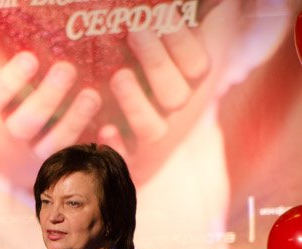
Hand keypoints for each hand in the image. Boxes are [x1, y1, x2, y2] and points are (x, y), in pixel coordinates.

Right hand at [0, 51, 101, 159]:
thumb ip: (18, 30)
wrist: (48, 107)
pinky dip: (93, 148)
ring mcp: (41, 146)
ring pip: (50, 146)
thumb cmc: (36, 65)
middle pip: (21, 125)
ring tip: (92, 94)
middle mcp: (15, 128)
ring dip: (71, 122)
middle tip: (67, 68)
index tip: (30, 57)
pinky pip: (78, 161)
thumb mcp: (18, 49)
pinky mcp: (68, 156)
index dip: (8, 83)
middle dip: (44, 99)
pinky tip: (110, 129)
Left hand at [98, 3, 237, 184]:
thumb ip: (191, 25)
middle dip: (156, 61)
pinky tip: (104, 130)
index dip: (183, 42)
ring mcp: (151, 140)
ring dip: (136, 103)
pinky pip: (124, 160)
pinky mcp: (127, 161)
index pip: (197, 66)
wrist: (136, 145)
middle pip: (175, 94)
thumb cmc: (151, 80)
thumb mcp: (174, 52)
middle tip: (135, 31)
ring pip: (152, 129)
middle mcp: (175, 114)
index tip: (162, 14)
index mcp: (189, 86)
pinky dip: (116, 146)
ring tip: (118, 76)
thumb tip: (215, 2)